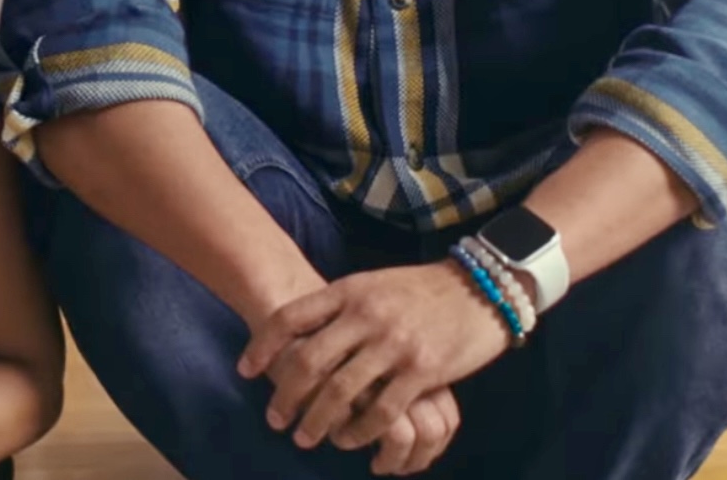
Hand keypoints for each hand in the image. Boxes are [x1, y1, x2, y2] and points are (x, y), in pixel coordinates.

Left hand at [239, 261, 513, 460]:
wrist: (480, 289)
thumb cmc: (419, 290)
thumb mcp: (371, 285)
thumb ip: (339, 306)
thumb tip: (301, 331)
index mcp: (348, 291)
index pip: (291, 317)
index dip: (263, 345)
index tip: (246, 370)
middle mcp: (365, 315)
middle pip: (309, 362)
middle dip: (286, 396)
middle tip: (275, 419)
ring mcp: (393, 344)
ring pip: (341, 392)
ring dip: (318, 421)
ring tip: (305, 438)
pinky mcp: (422, 371)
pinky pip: (382, 411)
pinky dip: (360, 431)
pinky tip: (350, 441)